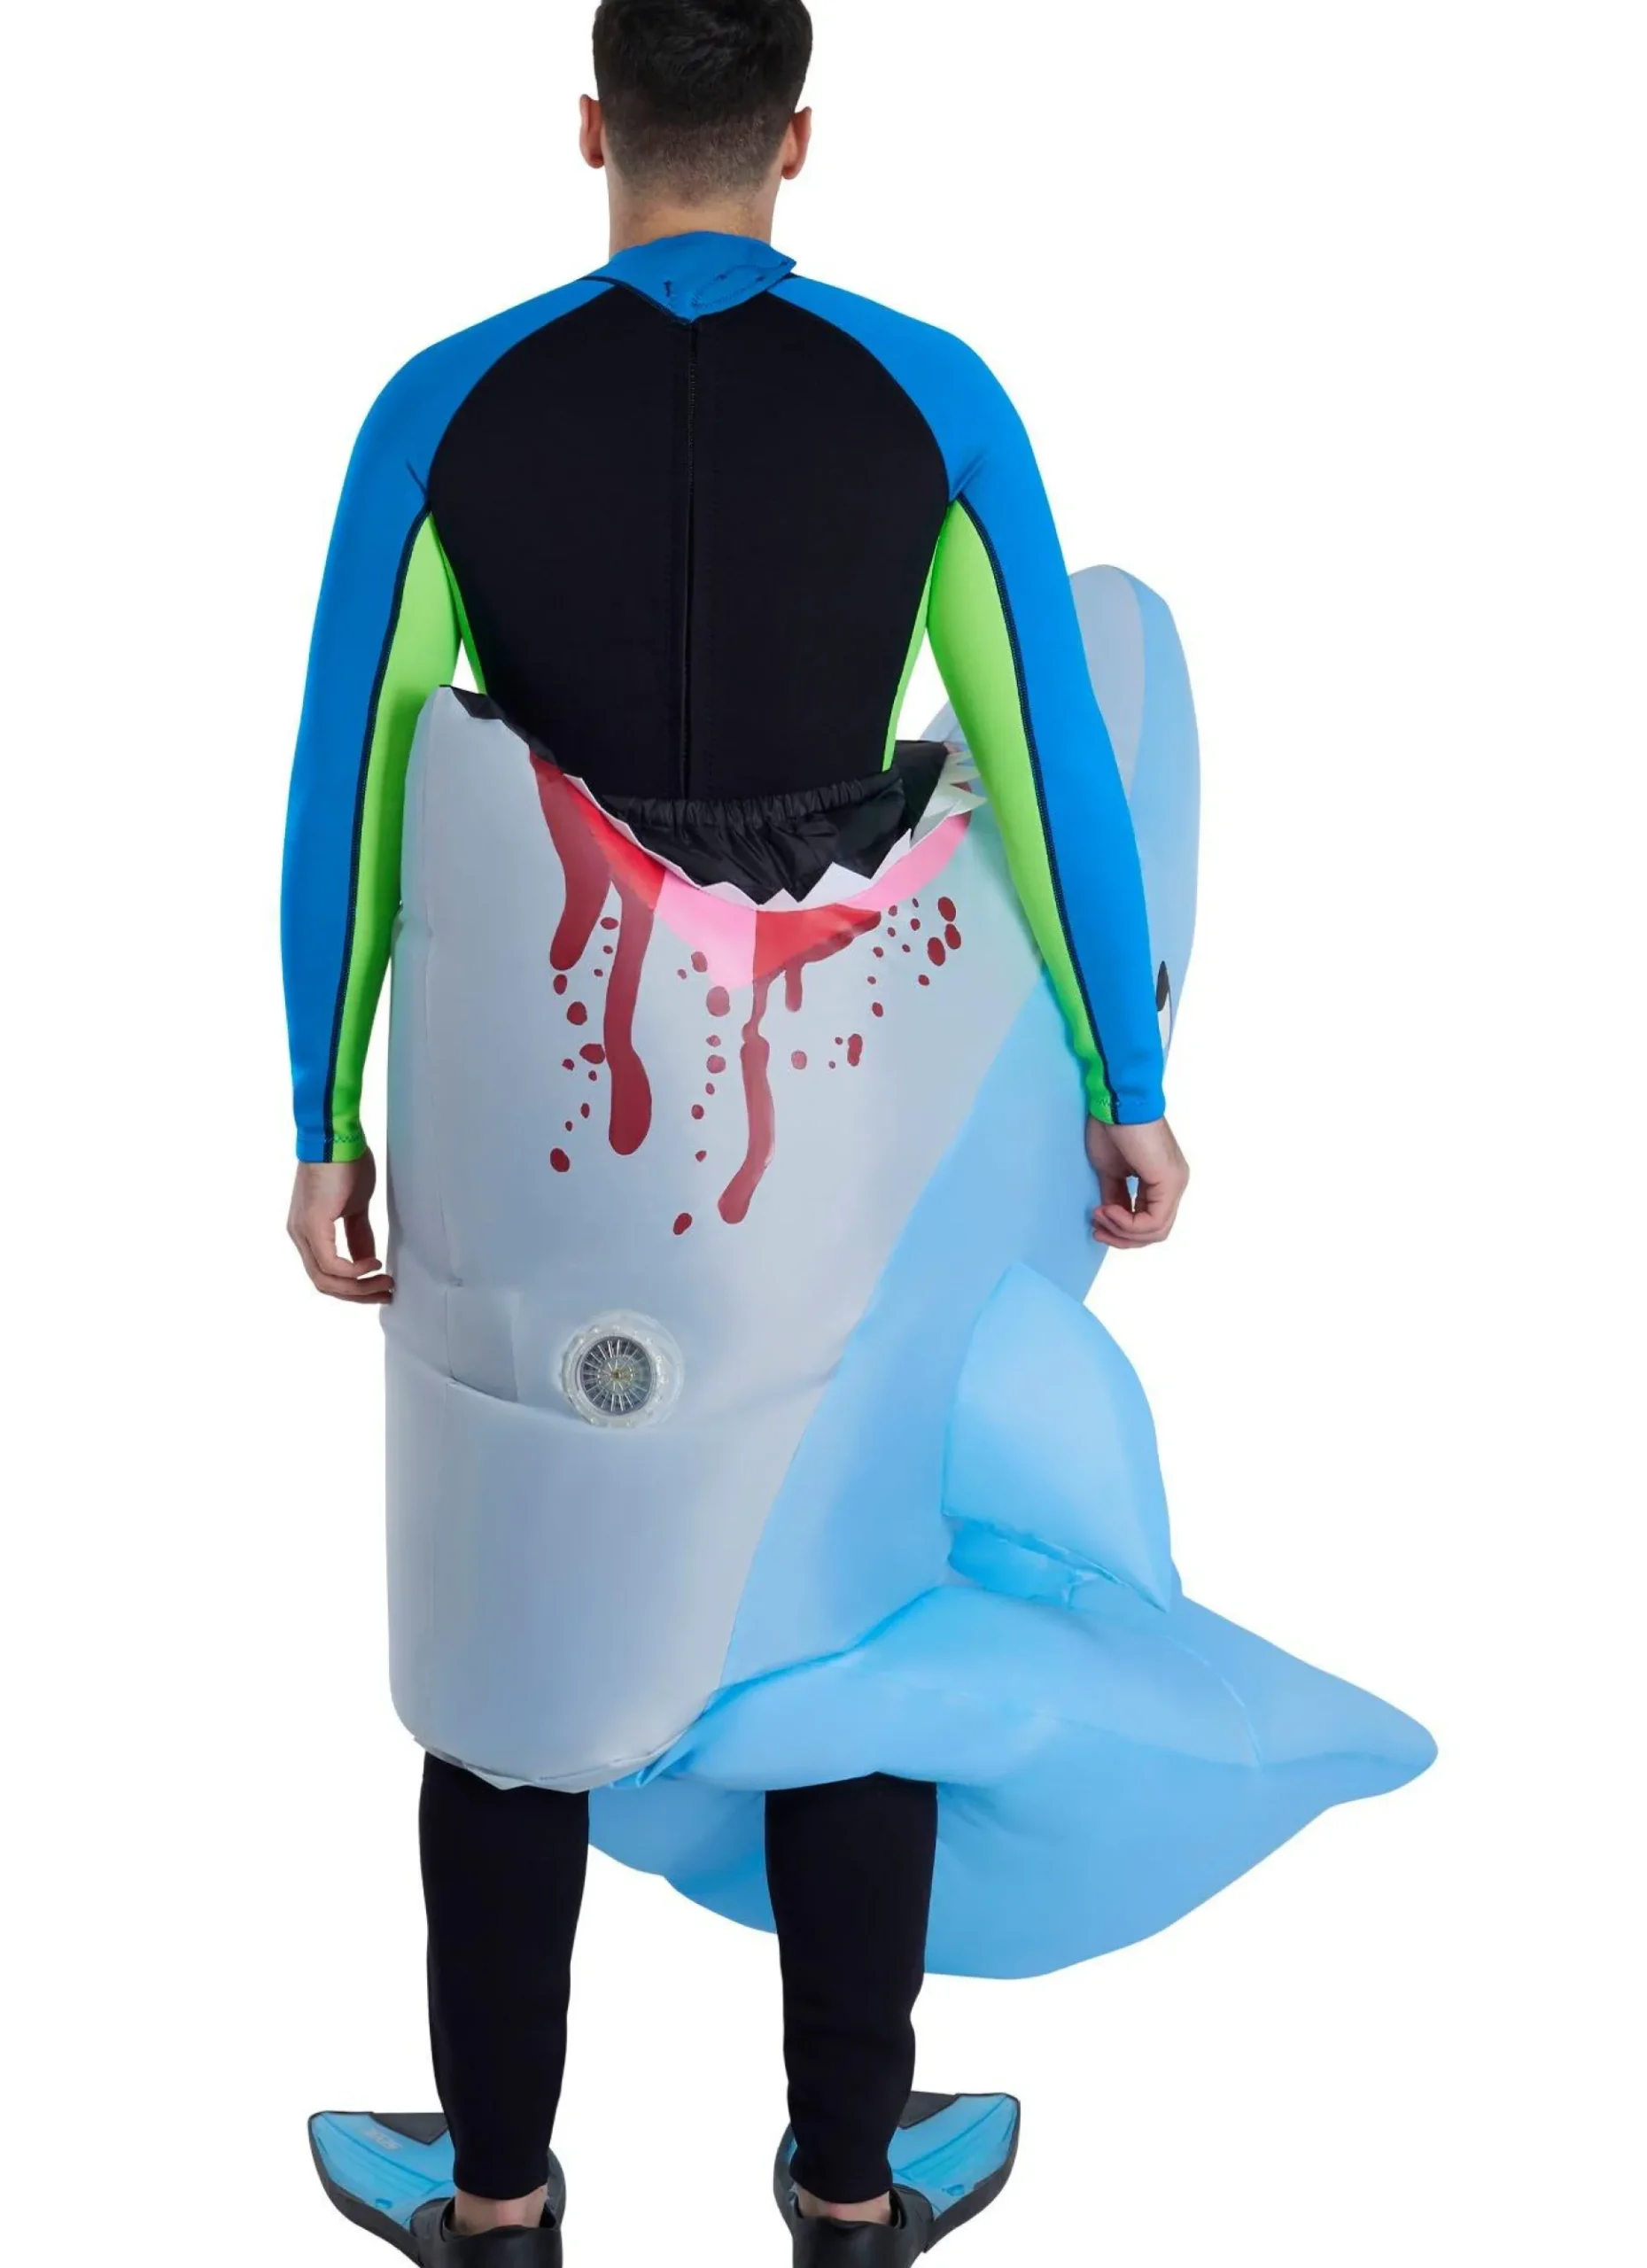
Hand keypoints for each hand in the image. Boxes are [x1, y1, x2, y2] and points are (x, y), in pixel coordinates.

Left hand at [287, 1151, 393, 1301]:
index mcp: (307, 1232)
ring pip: (325, 1280)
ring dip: (358, 1288)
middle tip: (387, 1292)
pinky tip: (374, 1264)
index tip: (381, 1287)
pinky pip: (331, 1264)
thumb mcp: (355, 1207)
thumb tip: (366, 1260)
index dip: (353, 1288)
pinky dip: (355, 1271)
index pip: (325, 1275)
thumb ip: (357, 1235)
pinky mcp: (313, 1224)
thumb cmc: (346, 1164)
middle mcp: (299, 1235)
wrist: (337, 1136)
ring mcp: (303, 1231)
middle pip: (323, 1284)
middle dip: (358, 1295)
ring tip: (386, 1282)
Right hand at [1086, 1116, 1188, 1248]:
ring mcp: (1175, 1184)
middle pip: (1155, 1233)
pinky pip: (1152, 1221)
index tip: (1095, 1220)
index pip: (1149, 1223)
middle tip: (1097, 1228)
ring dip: (1122, 1231)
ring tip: (1100, 1215)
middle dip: (1122, 1236)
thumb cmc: (1112, 1128)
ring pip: (1156, 1231)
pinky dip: (1127, 1223)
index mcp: (1163, 1181)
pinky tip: (1108, 1210)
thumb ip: (1116, 1196)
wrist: (1117, 1102)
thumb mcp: (1111, 1172)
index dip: (1121, 1230)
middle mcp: (1175, 1184)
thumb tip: (1111, 1219)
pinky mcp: (1169, 1182)